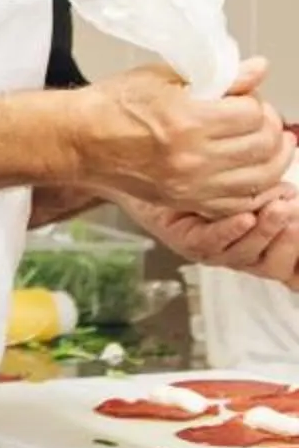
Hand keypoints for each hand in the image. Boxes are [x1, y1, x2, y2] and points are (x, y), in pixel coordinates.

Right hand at [77, 58, 290, 215]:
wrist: (78, 140)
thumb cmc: (113, 105)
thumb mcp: (162, 77)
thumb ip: (218, 77)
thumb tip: (257, 69)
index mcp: (187, 120)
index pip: (252, 113)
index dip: (256, 102)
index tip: (246, 98)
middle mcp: (193, 157)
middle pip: (263, 146)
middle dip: (270, 128)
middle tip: (260, 119)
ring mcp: (192, 184)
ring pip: (261, 177)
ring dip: (273, 158)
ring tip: (268, 144)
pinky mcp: (187, 201)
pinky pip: (241, 202)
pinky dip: (256, 188)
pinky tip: (253, 172)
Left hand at [133, 188, 298, 281]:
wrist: (161, 177)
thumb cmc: (216, 188)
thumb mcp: (258, 193)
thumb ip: (282, 200)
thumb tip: (296, 198)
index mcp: (264, 250)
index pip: (292, 270)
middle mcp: (242, 257)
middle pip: (274, 266)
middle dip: (291, 243)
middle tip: (296, 215)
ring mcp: (215, 254)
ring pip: (245, 253)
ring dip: (266, 230)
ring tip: (279, 208)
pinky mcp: (188, 243)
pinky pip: (212, 241)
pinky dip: (230, 230)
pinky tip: (244, 217)